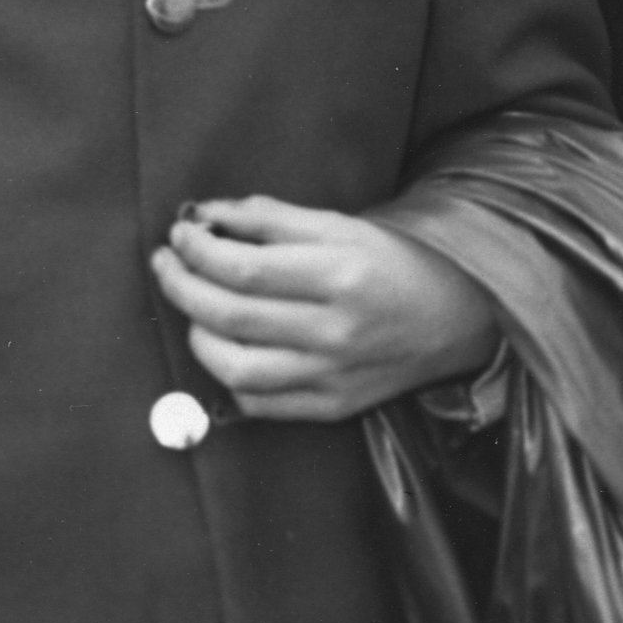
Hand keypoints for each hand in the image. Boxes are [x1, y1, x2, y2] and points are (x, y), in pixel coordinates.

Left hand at [150, 197, 498, 419]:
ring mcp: (332, 377)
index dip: (198, 251)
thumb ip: (271, 218)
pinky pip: (260, 404)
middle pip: (232, 318)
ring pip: (237, 370)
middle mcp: (334, 332)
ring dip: (197, 336)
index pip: (244, 268)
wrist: (457, 315)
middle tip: (165, 264)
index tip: (178, 234)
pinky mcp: (331, 408)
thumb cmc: (392, 259)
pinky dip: (229, 378)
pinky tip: (225, 347)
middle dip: (183, 287)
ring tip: (193, 307)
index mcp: (339, 275)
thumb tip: (208, 214)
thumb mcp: (340, 223)